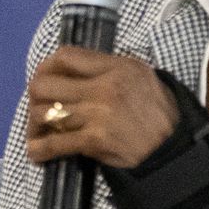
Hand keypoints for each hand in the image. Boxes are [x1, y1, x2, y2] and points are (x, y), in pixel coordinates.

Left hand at [25, 46, 180, 167]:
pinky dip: (40, 149)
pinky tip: (37, 152)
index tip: (44, 77)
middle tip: (39, 107)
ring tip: (38, 132)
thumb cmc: (160, 113)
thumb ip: (109, 68)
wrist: (174, 151)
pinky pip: (54, 143)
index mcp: (117, 67)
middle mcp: (105, 87)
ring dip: (35, 125)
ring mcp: (98, 114)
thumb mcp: (141, 77)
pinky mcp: (94, 140)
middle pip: (45, 84)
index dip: (46, 67)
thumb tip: (75, 69)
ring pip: (44, 113)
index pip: (65, 56)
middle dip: (34, 97)